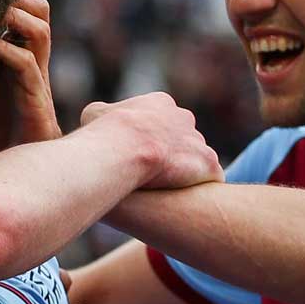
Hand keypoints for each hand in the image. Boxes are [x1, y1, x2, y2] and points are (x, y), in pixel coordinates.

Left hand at [0, 0, 58, 151]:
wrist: (18, 163)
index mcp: (23, 51)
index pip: (27, 8)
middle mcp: (35, 59)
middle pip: (40, 10)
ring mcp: (38, 77)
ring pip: (40, 30)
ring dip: (12, 18)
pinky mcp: (36, 98)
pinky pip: (27, 65)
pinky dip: (4, 53)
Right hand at [81, 93, 222, 188]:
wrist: (125, 148)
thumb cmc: (105, 132)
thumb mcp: (94, 114)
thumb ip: (106, 116)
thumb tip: (103, 122)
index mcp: (159, 104)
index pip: (159, 120)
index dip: (147, 138)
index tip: (135, 154)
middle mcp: (184, 118)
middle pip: (180, 137)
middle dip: (168, 153)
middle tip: (149, 174)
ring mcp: (199, 141)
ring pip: (195, 159)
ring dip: (183, 172)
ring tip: (164, 191)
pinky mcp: (209, 164)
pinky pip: (211, 177)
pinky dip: (199, 187)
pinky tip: (186, 199)